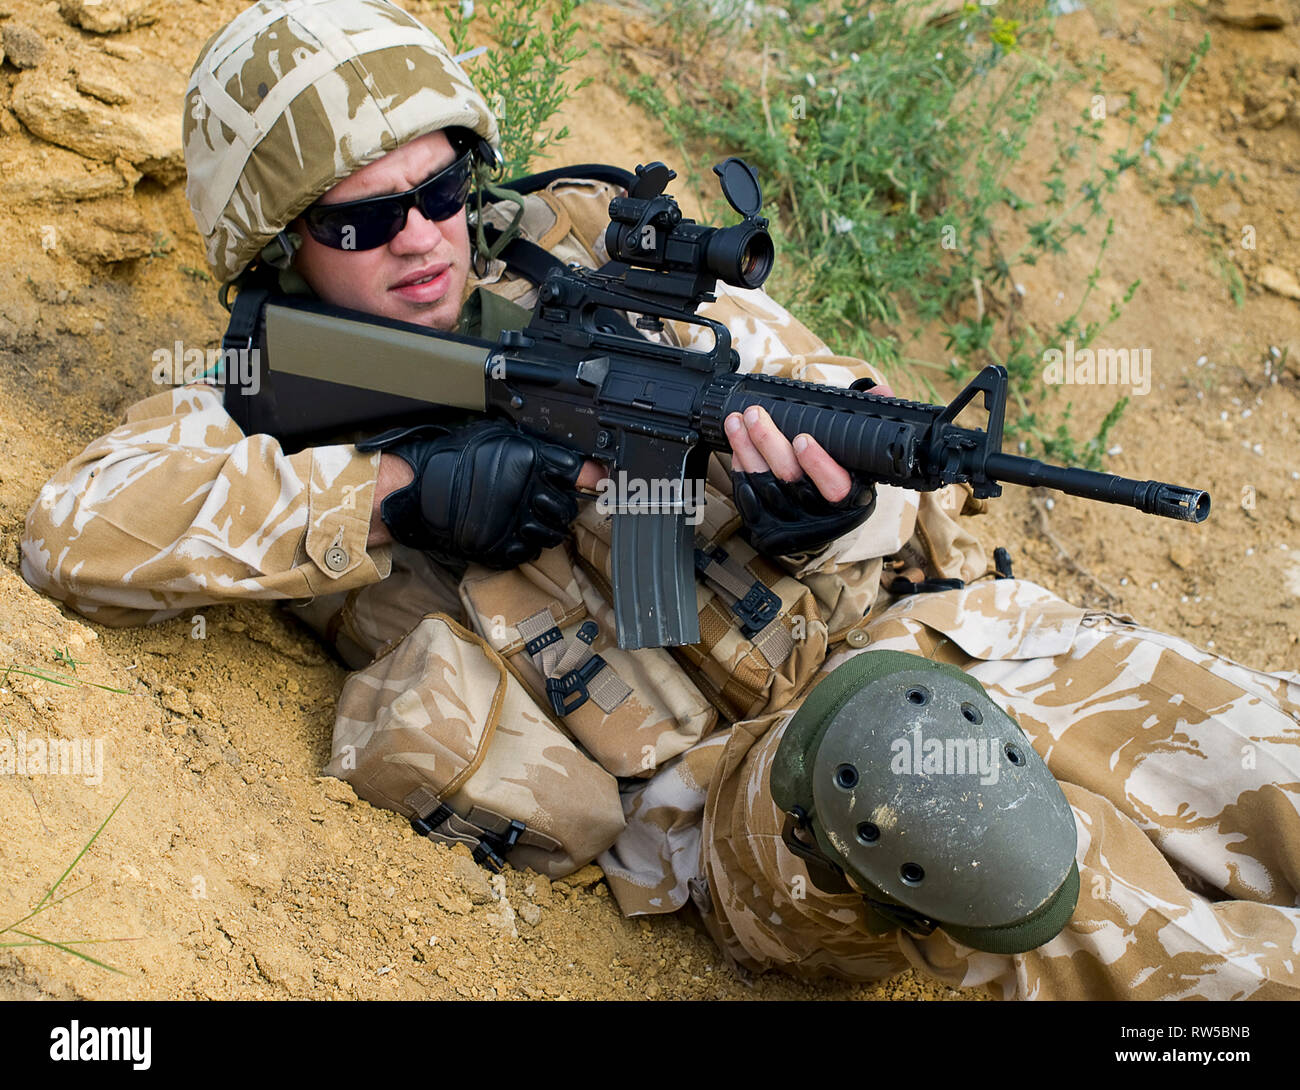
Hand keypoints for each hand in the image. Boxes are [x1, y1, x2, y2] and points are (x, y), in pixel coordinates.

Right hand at [359, 419, 584, 567]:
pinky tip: (514, 532)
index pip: (575, 473)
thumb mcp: (499, 439)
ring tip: (529, 518)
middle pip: (567, 508)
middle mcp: (526, 491)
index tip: (585, 482)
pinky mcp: (500, 547)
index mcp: (528, 459)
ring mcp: (513, 522)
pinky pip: (529, 552)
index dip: (580, 478)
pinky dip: (526, 545)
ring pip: (552, 534)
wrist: (415, 488)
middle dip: (561, 506)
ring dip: (546, 528)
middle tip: (546, 502)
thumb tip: (584, 466)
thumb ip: (540, 450)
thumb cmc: (453, 457)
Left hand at [724, 386, 891, 555]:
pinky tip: (736, 444)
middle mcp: (817, 512)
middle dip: (769, 442)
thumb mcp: (860, 459)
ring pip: (763, 482)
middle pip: (789, 477)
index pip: (834, 485)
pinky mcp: (764, 522)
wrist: (821, 532)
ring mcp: (788, 520)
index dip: (817, 463)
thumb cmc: (841, 484)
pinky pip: (747, 493)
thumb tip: (881, 392)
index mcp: (849, 498)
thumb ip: (867, 424)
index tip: (802, 439)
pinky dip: (740, 465)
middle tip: (755, 414)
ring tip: (736, 420)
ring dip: (746, 448)